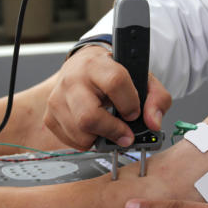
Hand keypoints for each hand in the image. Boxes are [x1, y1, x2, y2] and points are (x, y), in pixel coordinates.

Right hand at [44, 45, 171, 149]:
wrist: (86, 67)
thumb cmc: (115, 74)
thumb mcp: (142, 79)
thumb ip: (157, 99)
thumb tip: (153, 123)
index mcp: (97, 65)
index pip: (115, 83)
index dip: (129, 103)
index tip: (134, 113)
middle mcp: (73, 80)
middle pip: (89, 116)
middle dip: (112, 131)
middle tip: (125, 135)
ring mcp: (58, 98)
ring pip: (79, 133)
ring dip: (100, 138)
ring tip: (109, 128)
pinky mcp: (50, 116)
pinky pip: (70, 141)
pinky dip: (87, 142)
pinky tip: (95, 129)